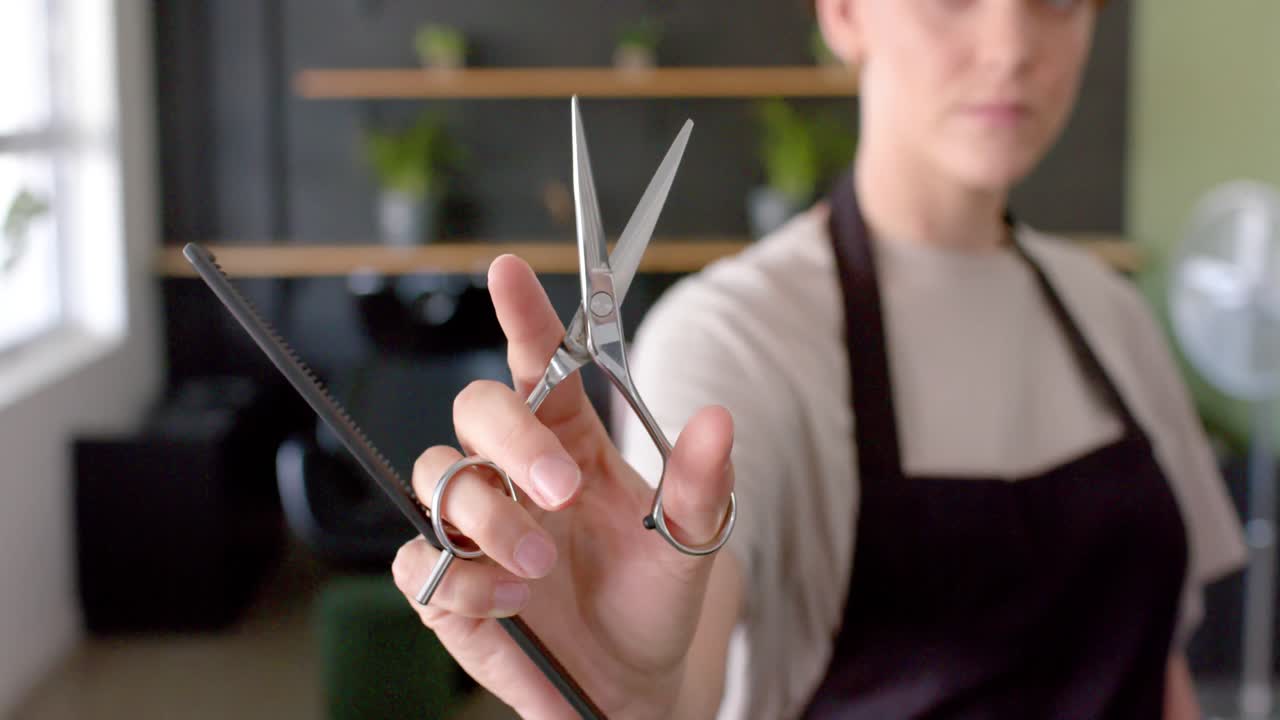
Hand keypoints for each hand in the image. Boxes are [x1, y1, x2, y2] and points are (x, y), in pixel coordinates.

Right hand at [391, 254, 735, 718]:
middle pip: (476, 408)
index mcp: (571, 441)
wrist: (628, 686)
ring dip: (489, 516)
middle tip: (561, 487)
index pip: (537, 363)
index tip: (509, 271)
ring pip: (437, 476)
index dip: (522, 315)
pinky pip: (417, 559)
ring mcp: (474, 526)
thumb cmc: (653, 600)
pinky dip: (464, 580)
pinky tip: (513, 603)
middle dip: (511, 438)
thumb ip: (702, 482)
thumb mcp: (691, 542)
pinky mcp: (446, 584)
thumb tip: (718, 419)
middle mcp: (515, 472)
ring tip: (539, 564)